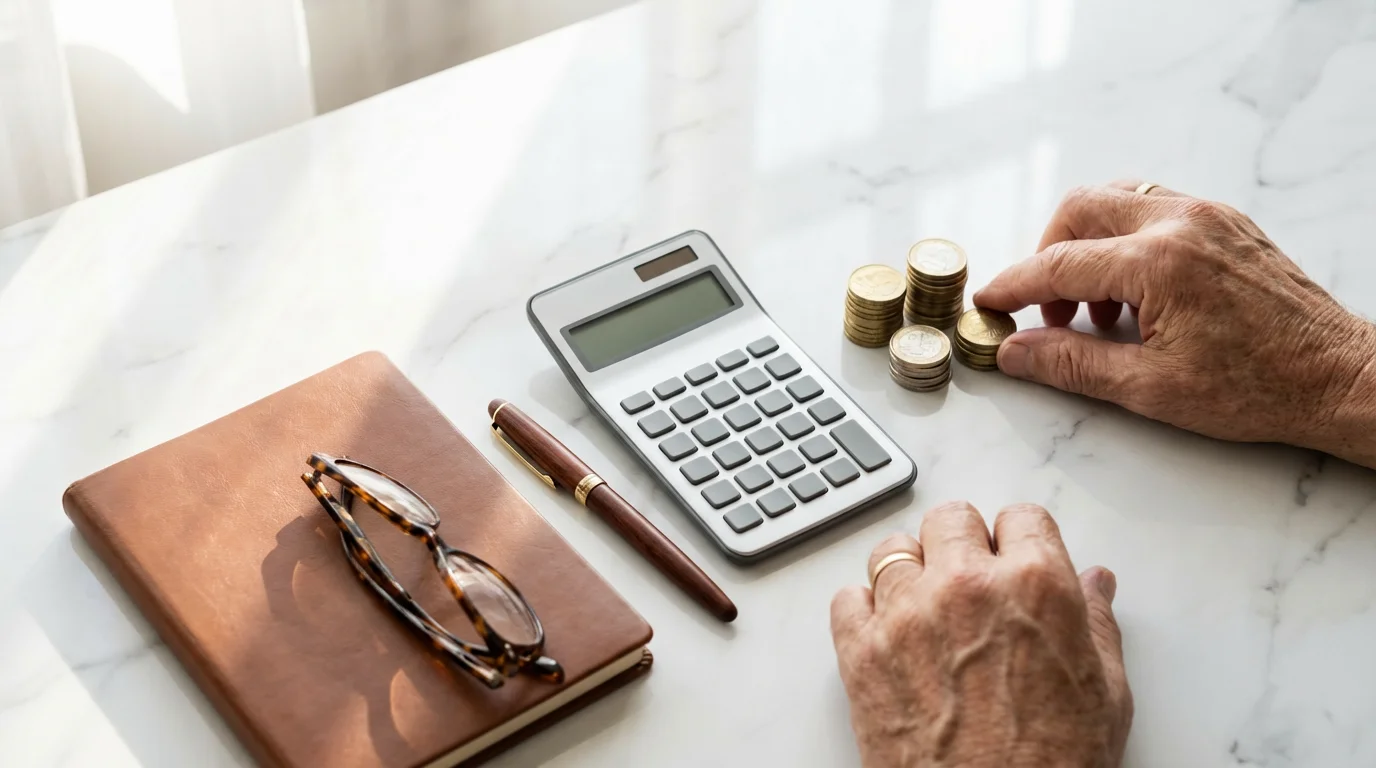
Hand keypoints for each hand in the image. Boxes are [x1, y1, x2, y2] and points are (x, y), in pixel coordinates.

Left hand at [830, 502, 1130, 767]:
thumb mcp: (1105, 694)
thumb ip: (1095, 623)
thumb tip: (1095, 583)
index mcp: (1035, 586)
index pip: (1022, 518)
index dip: (1021, 541)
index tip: (1015, 558)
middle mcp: (966, 587)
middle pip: (951, 520)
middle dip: (964, 544)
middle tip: (972, 581)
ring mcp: (906, 616)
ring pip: (892, 551)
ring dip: (910, 572)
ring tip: (926, 607)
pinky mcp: (861, 652)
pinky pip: (846, 599)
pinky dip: (863, 611)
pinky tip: (888, 634)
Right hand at [974, 181, 1375, 465]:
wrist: (1337, 377)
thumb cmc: (1258, 388)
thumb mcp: (1150, 389)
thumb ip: (1071, 364)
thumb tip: (1015, 353)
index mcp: (1160, 263)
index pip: (1059, 264)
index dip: (1012, 286)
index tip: (987, 303)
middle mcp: (1182, 223)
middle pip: (1080, 209)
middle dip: (1046, 256)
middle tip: (1044, 311)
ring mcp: (1208, 215)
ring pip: (1115, 199)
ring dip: (1085, 244)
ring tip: (1094, 308)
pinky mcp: (1225, 221)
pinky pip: (1152, 206)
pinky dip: (1123, 239)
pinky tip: (1132, 291)